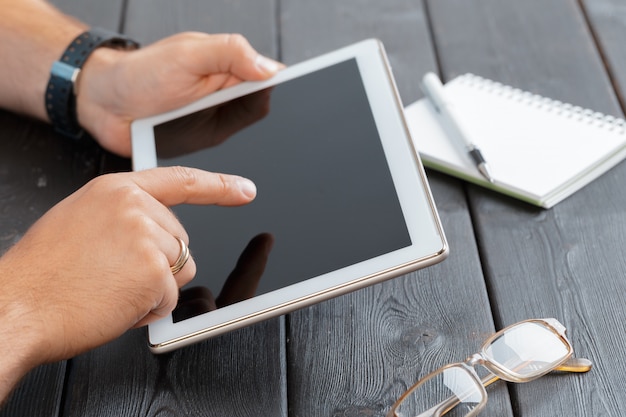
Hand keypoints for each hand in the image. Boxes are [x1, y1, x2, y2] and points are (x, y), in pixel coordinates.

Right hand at [0, 166, 255, 365]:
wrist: (16, 306)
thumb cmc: (42, 273)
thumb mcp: (79, 221)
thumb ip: (122, 217)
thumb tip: (155, 232)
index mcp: (117, 190)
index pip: (180, 181)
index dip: (218, 186)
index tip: (244, 189)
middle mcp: (135, 207)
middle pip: (181, 241)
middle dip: (159, 264)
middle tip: (113, 274)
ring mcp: (147, 237)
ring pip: (180, 269)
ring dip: (154, 288)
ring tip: (110, 288)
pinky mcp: (154, 271)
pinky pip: (170, 298)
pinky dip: (148, 310)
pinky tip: (115, 303)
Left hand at [76, 33, 282, 155]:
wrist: (105, 104)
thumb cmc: (141, 73)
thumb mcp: (187, 54)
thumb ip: (230, 53)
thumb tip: (271, 68)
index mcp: (229, 64)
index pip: (270, 75)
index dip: (283, 82)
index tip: (295, 89)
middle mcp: (227, 91)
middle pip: (262, 104)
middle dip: (258, 108)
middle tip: (239, 109)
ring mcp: (217, 116)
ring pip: (247, 129)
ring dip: (238, 129)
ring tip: (211, 121)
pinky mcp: (206, 139)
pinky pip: (226, 148)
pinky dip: (222, 147)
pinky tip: (208, 143)